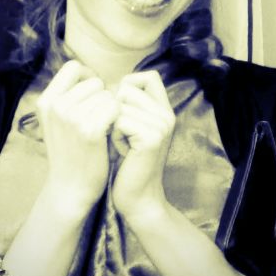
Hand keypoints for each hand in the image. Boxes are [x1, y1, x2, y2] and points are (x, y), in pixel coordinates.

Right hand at [37, 60, 118, 213]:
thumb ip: (68, 96)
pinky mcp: (90, 130)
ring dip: (111, 110)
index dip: (88, 78)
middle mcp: (56, 105)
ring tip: (104, 130)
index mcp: (46, 100)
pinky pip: (114, 108)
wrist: (70, 189)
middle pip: (94, 81)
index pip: (73, 67)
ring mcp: (71, 117)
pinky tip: (111, 135)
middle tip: (100, 120)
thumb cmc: (70, 152)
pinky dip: (118, 119)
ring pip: (107, 95)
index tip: (93, 98)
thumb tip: (90, 72)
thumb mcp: (57, 121)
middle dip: (102, 97)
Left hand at [111, 70, 174, 220]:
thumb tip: (108, 84)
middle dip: (114, 110)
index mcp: (164, 110)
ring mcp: (162, 125)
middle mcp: (167, 114)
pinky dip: (114, 136)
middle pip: (127, 88)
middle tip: (122, 135)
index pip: (147, 76)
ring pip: (120, 105)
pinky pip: (119, 120)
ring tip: (123, 145)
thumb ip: (126, 104)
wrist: (137, 198)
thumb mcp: (128, 127)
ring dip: (112, 125)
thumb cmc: (125, 162)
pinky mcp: (152, 137)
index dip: (127, 85)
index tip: (119, 109)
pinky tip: (123, 152)